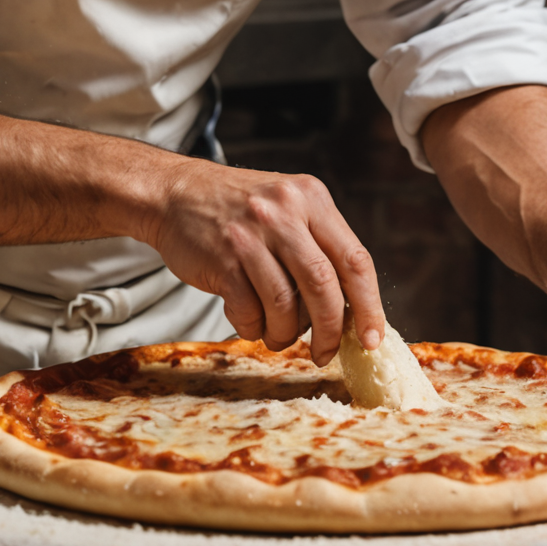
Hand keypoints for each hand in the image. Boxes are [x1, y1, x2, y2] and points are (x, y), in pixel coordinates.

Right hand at [145, 159, 384, 365]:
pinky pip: (249, 312)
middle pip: (324, 286)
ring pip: (286, 305)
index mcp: (311, 197)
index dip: (369, 306)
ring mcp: (252, 235)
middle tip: (325, 353)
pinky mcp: (223, 259)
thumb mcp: (287, 206)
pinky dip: (253, 327)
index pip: (355, 259)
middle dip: (330, 331)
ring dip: (286, 333)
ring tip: (278, 333)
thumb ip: (318, 245)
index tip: (372, 339)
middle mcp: (284, 211)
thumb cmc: (239, 210)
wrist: (174, 193)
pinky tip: (248, 319)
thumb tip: (353, 311)